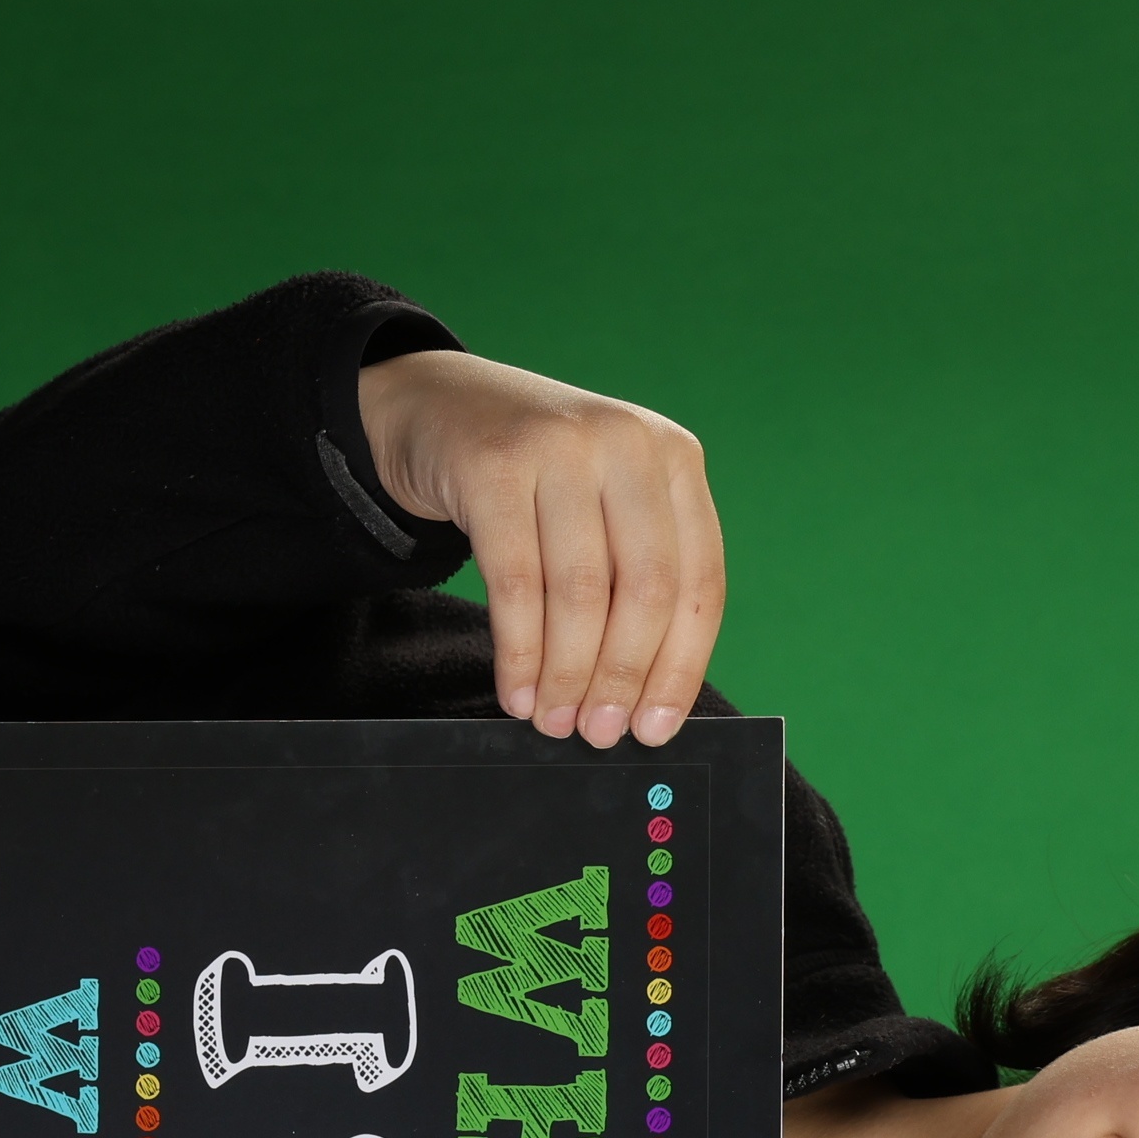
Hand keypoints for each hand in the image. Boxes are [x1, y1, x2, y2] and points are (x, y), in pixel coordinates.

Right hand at [354, 349, 725, 750]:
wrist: (440, 404)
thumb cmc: (535, 478)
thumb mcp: (604, 503)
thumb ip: (633, 574)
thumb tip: (643, 699)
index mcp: (674, 459)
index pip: (698, 580)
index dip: (679, 666)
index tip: (655, 727)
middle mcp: (627, 443)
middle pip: (645, 589)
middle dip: (622, 677)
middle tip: (599, 733)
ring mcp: (561, 448)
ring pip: (580, 592)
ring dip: (566, 675)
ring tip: (551, 720)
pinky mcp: (494, 466)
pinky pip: (515, 584)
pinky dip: (519, 652)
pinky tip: (516, 691)